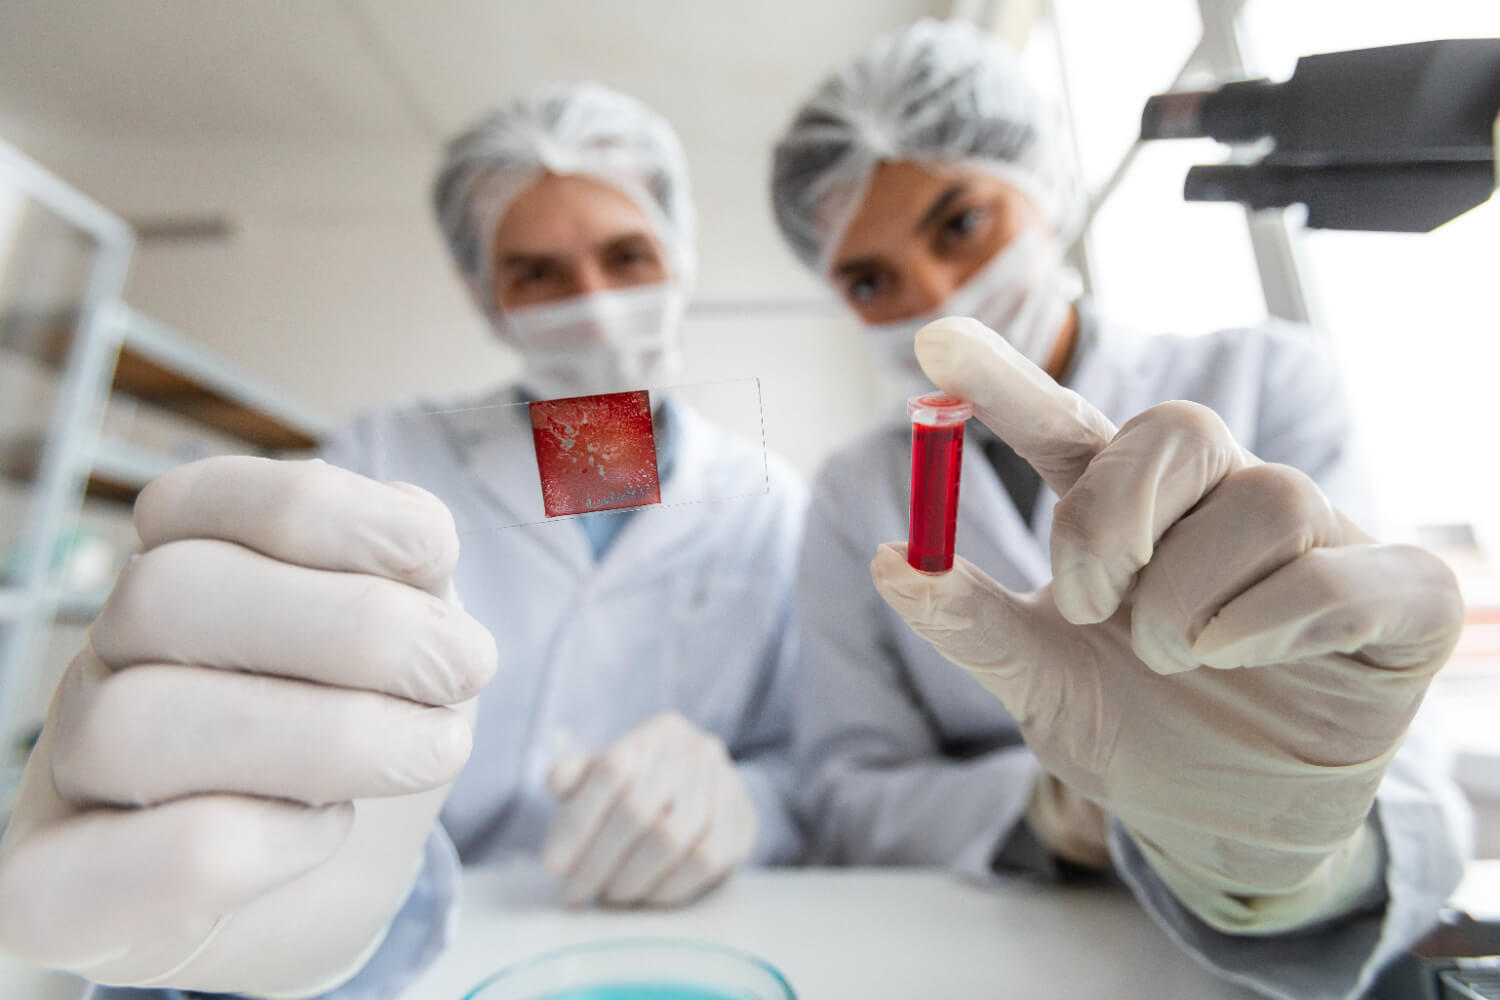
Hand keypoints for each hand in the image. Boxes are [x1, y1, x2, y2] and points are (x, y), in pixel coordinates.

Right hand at [0, 457, 497, 994]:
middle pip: (167, 595)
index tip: (436, 553)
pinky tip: (328, 828)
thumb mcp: (405, 636)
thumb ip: (407, 578)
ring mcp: (72, 773)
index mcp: (173, 568)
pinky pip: (128, 865)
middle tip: (468, 668)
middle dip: (355, 629)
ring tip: (429, 752)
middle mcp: (104, 657)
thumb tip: (414, 532)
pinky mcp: (69, 893)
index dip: (322, 513)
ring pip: (138, 724)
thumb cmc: (364, 737)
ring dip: (329, 739)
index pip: (193, 500)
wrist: (318, 890)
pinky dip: (262, 843)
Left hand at [542, 711, 756, 906]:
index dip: (577, 822)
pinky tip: (646, 896)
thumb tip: (556, 781)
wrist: (709, 792)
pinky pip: (704, 863)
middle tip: (575, 893)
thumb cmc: (645, 785)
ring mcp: (726, 786)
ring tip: (609, 895)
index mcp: (656, 733)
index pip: (610, 771)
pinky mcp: (743, 823)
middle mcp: (695, 752)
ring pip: (670, 841)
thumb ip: (577, 774)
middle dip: (597, 862)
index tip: (552, 866)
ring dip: (631, 879)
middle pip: (637, 811)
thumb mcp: (608, 770)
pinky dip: (668, 887)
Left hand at [872, 317, 1462, 932]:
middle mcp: (1219, 510)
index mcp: (1132, 519)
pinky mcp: (1393, 601)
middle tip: (1083, 602)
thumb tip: (893, 560)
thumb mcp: (1040, 684)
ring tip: (1172, 659)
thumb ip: (974, 624)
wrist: (1228, 831)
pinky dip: (1279, 614)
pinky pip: (1345, 571)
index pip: (1070, 428)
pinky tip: (1237, 658)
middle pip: (1177, 430)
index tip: (933, 341)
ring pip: (1264, 498)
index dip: (1005, 383)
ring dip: (1190, 595)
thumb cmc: (1138, 733)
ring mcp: (1313, 545)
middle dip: (1113, 513)